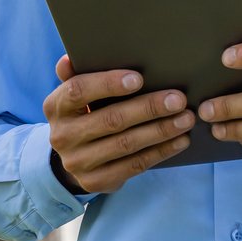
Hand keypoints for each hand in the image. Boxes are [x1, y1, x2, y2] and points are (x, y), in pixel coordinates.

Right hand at [42, 55, 194, 194]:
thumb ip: (75, 74)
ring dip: (161, 131)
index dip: (108, 84)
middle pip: (111, 120)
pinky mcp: (96, 181)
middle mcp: (63, 136)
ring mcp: (78, 162)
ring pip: (126, 144)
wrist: (73, 158)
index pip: (78, 91)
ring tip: (186, 119)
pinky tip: (180, 140)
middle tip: (179, 99)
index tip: (139, 78)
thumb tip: (70, 58)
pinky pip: (134, 165)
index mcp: (55, 106)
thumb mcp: (75, 93)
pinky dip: (160, 151)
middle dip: (149, 108)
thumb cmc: (84, 112)